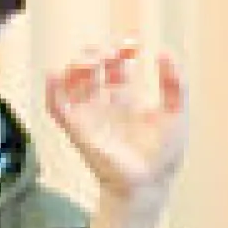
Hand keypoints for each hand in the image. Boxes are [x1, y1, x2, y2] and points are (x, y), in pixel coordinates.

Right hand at [45, 43, 188, 207]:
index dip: (120, 50)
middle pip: (89, 69)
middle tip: (113, 53)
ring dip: (77, 66)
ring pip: (70, 82)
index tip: (133, 45)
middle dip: (97, 53)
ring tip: (93, 60)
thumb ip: (174, 82)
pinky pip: (56, 107)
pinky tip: (56, 74)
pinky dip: (51, 90)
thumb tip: (163, 51)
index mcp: (124, 99)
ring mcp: (88, 116)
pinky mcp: (76, 129)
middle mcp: (103, 105)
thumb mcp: (176, 110)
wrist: (150, 181)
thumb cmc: (163, 153)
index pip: (113, 66)